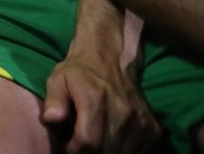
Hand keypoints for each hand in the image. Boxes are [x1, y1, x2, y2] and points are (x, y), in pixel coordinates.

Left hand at [42, 52, 159, 153]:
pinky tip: (111, 142)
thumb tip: (51, 119)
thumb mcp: (58, 80)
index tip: (67, 146)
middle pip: (105, 152)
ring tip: (95, 142)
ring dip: (106, 153)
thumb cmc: (79, 72)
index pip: (87, 142)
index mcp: (96, 100)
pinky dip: (123, 152)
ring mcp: (140, 122)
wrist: (112, 59)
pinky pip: (138, 153)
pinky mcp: (153, 129)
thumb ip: (53, 101)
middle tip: (79, 145)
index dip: (74, 151)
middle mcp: (123, 112)